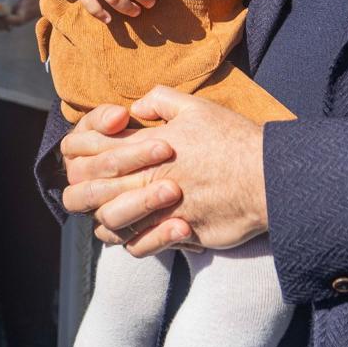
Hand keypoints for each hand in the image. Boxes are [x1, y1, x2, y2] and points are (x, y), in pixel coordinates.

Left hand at [66, 87, 268, 257]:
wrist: (266, 176)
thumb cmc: (233, 139)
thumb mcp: (196, 107)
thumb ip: (160, 101)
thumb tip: (136, 107)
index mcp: (145, 147)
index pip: (93, 150)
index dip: (80, 152)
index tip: (85, 155)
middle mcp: (146, 179)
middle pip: (91, 190)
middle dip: (84, 189)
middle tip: (90, 188)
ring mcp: (160, 210)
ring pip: (110, 222)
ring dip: (107, 217)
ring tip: (115, 212)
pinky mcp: (177, 234)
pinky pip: (139, 245)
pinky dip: (134, 242)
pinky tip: (140, 234)